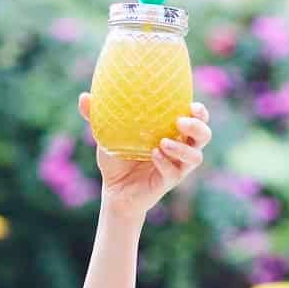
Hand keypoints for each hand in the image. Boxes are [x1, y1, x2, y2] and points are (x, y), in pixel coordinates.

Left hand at [76, 97, 210, 220]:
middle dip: (198, 127)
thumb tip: (84, 97)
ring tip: (165, 141)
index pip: (196, 119)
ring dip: (184, 148)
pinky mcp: (168, 182)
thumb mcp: (107, 134)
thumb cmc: (117, 158)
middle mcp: (180, 149)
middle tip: (182, 120)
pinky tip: (154, 154)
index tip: (192, 104)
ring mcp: (176, 167)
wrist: (114, 190)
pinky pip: (174, 172)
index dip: (200, 112)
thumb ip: (97, 116)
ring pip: (196, 157)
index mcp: (173, 132)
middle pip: (204, 136)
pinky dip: (165, 162)